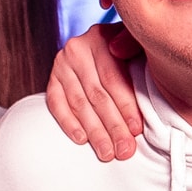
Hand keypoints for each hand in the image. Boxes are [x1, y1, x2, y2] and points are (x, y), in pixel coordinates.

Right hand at [46, 22, 143, 160]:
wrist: (109, 47)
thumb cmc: (131, 51)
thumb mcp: (139, 41)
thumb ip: (133, 42)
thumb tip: (116, 50)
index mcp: (100, 37)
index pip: (112, 78)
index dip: (125, 105)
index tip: (136, 129)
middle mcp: (77, 49)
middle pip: (97, 94)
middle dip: (113, 126)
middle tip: (124, 150)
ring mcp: (61, 64)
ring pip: (79, 103)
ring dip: (94, 131)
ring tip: (106, 153)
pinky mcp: (52, 79)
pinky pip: (56, 104)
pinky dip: (68, 123)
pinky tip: (82, 139)